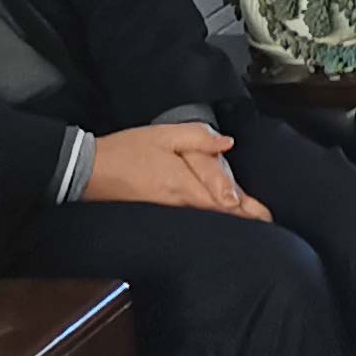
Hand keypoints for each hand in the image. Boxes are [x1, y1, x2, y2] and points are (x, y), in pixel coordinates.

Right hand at [85, 121, 262, 214]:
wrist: (89, 171)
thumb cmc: (125, 151)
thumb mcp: (163, 135)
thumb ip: (198, 138)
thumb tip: (227, 143)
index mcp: (185, 184)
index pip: (224, 200)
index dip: (247, 209)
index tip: (266, 217)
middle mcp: (180, 203)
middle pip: (218, 211)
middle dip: (243, 217)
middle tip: (266, 221)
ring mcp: (169, 210)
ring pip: (205, 215)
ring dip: (226, 217)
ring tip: (248, 219)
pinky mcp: (159, 212)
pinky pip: (190, 215)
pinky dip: (206, 216)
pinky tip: (213, 216)